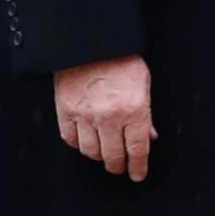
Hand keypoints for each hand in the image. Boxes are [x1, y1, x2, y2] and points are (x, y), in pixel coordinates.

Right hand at [54, 56, 153, 180]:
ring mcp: (85, 114)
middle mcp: (109, 116)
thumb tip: (149, 137)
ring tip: (104, 152)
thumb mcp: (143, 84)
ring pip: (91, 151)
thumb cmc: (121, 59)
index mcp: (134, 110)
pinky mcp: (65, 110)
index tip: (138, 175)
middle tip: (121, 167)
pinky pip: (70, 139)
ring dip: (99, 156)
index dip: (138, 167)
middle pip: (113, 156)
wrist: (92, 41)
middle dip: (119, 166)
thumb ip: (146, 113)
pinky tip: (86, 140)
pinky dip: (79, 143)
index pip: (137, 150)